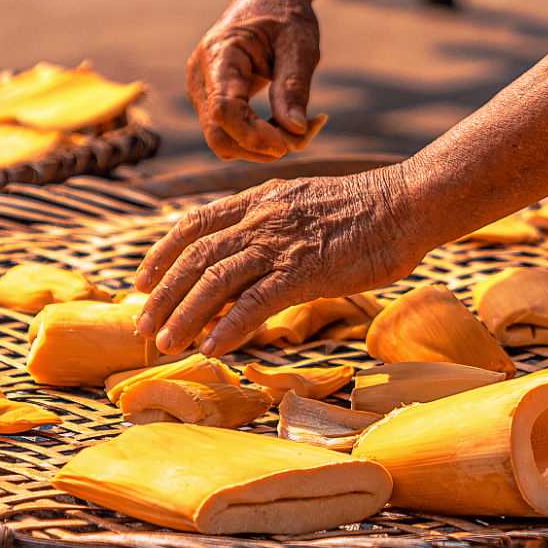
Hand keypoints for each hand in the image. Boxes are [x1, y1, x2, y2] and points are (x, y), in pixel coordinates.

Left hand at [134, 168, 422, 354]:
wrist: (405, 203)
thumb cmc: (363, 210)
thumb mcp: (303, 203)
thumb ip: (270, 224)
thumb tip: (244, 256)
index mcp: (259, 198)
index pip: (194, 223)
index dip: (162, 252)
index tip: (142, 280)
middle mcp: (261, 217)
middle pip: (196, 257)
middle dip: (163, 294)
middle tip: (142, 326)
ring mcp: (281, 243)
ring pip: (216, 281)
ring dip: (186, 315)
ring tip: (167, 345)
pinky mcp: (305, 270)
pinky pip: (256, 302)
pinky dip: (229, 326)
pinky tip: (214, 348)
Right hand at [186, 0, 319, 161]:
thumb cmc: (284, 16)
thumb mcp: (300, 44)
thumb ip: (294, 86)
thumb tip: (295, 131)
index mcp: (220, 53)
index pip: (224, 107)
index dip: (251, 134)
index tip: (286, 145)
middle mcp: (200, 75)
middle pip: (217, 132)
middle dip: (258, 147)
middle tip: (302, 139)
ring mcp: (201, 91)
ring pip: (222, 139)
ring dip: (259, 146)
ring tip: (299, 127)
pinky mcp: (210, 102)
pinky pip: (228, 133)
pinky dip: (256, 139)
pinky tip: (284, 125)